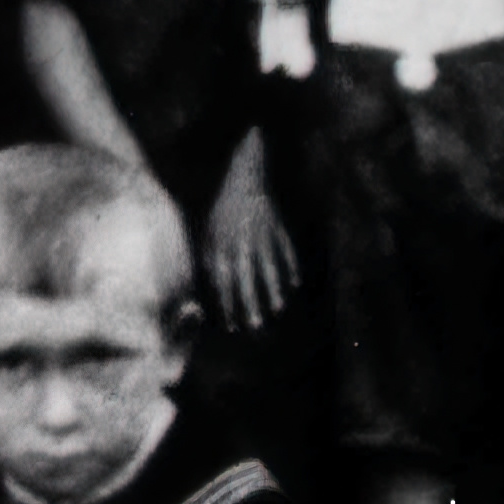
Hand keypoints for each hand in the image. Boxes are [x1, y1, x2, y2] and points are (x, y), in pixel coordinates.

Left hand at [206, 138, 301, 326]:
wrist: (244, 177)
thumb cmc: (221, 210)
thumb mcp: (208, 233)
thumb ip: (208, 260)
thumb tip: (209, 288)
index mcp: (221, 244)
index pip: (223, 280)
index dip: (227, 303)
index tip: (230, 325)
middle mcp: (241, 241)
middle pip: (246, 277)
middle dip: (250, 302)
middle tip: (255, 326)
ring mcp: (262, 234)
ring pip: (269, 266)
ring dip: (273, 289)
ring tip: (277, 308)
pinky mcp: (277, 226)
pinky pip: (286, 250)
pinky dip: (291, 266)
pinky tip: (295, 283)